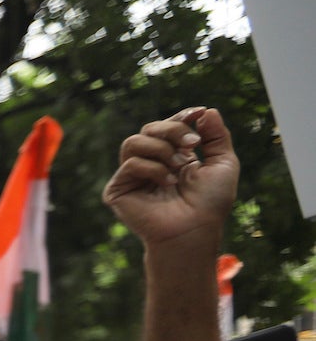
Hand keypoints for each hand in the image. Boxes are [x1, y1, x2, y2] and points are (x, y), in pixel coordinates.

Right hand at [102, 108, 238, 249]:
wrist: (194, 229)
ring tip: (179, 166)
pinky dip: (153, 170)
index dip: (182, 116)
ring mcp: (132, 177)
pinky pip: (131, 164)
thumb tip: (206, 111)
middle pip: (150, 128)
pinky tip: (167, 184)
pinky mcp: (118, 190)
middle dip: (173, 130)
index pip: (168, 126)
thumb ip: (217, 136)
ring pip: (134, 141)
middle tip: (193, 145)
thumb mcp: (223, 163)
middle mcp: (150, 163)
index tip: (199, 112)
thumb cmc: (210, 203)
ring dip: (161, 149)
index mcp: (172, 156)